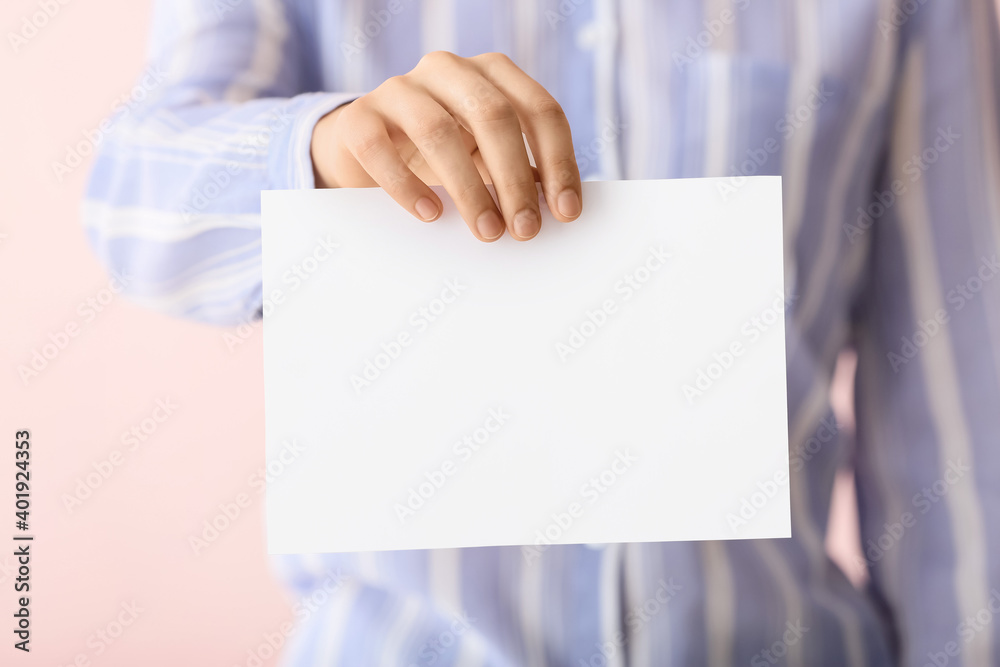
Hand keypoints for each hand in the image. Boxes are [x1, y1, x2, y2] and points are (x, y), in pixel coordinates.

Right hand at [310, 51, 581, 241]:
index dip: (558, 162)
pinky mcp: (359, 117)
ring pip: (438, 131)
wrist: (366, 148)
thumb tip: (557, 209)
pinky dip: (408, 186)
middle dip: (515, 178)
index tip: (565, 212)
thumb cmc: (440, 155)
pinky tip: (430, 214)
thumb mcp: (485, 158)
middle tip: (525, 229)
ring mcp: (399, 89)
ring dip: (469, 188)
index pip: (539, 110)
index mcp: (491, 74)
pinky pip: (381, 149)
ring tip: (486, 231)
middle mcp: (448, 70)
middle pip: (493, 116)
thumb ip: (519, 172)